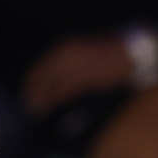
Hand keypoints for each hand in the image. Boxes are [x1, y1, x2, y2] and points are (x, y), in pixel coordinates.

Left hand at [21, 34, 135, 115]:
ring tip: (35, 110)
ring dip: (42, 98)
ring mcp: (75, 64)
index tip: (26, 93)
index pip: (39, 66)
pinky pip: (64, 90)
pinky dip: (55, 100)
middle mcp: (65, 54)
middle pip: (41, 76)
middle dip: (33, 92)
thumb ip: (66, 64)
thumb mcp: (81, 53)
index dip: (31, 81)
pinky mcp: (86, 76)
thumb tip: (53, 79)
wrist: (131, 50)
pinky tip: (51, 107)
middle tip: (26, 106)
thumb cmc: (107, 53)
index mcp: (63, 47)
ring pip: (51, 84)